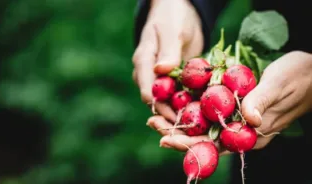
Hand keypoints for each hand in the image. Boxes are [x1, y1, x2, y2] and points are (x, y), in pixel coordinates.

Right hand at [132, 0, 203, 121]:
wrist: (179, 13)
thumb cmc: (173, 17)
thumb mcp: (172, 31)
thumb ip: (168, 51)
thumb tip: (161, 70)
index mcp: (144, 63)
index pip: (148, 91)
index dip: (161, 107)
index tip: (177, 117)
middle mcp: (150, 75)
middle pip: (157, 102)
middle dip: (172, 117)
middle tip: (190, 130)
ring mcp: (162, 79)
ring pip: (169, 102)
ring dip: (182, 114)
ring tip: (199, 126)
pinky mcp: (175, 80)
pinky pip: (181, 95)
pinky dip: (190, 104)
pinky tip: (204, 112)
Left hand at [148, 51, 311, 154]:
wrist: (309, 72)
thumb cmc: (298, 77)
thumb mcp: (280, 85)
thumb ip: (261, 102)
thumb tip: (248, 121)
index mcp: (251, 134)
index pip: (215, 144)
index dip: (189, 144)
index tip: (166, 139)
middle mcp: (241, 130)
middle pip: (203, 137)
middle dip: (176, 133)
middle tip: (151, 124)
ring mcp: (237, 119)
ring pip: (204, 126)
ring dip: (179, 123)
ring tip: (155, 118)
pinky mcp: (235, 106)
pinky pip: (210, 112)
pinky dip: (191, 110)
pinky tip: (175, 105)